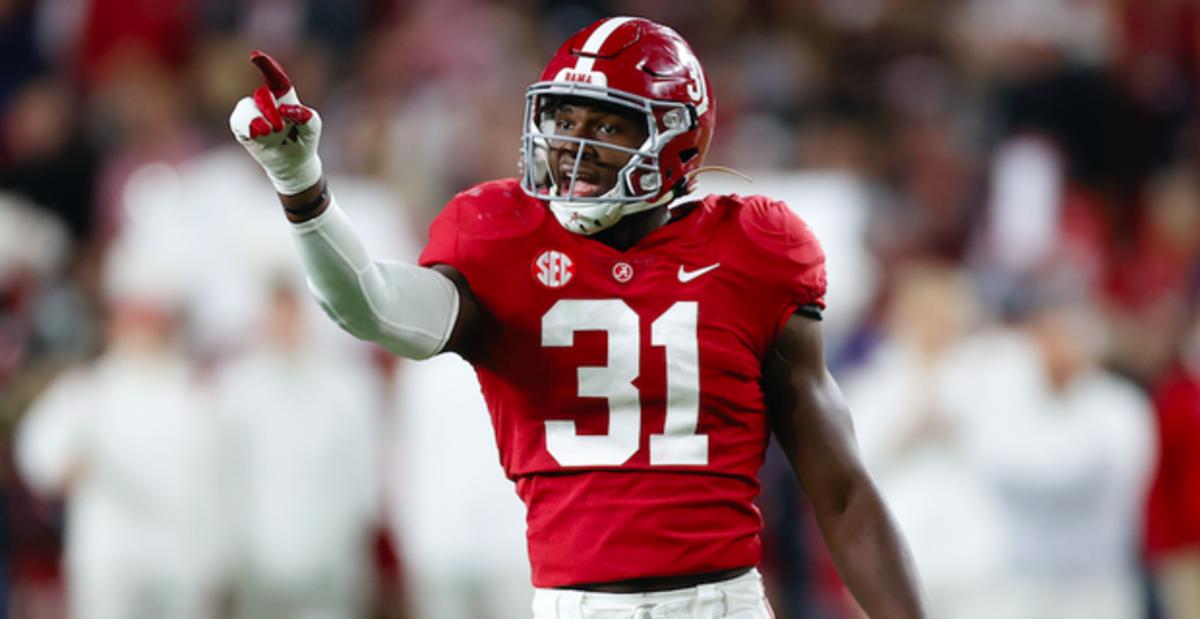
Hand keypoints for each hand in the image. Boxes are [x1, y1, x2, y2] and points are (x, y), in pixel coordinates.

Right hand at [229, 51, 322, 194]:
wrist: (293, 162)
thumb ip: (307, 118)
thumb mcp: (312, 129)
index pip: (276, 79)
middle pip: (263, 95)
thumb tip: (286, 109)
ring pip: (248, 107)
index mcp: (284, 97)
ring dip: (258, 119)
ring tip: (269, 131)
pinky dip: (248, 125)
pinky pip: (238, 120)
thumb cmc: (303, 139)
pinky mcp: (241, 127)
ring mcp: (252, 113)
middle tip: (280, 127)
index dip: (267, 66)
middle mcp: (266, 101)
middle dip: (271, 109)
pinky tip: (258, 133)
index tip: (255, 56)